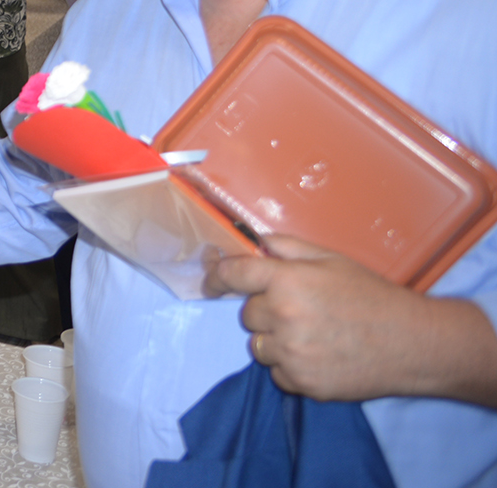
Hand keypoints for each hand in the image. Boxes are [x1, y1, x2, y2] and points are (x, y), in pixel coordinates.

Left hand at [204, 234, 496, 401]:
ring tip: (312, 335)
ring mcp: (292, 353)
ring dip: (275, 340)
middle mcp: (283, 316)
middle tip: (301, 310)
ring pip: (259, 346)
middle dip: (266, 310)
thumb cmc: (372, 296)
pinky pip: (277, 373)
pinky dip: (291, 366)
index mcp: (287, 280)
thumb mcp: (330, 259)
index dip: (217, 277)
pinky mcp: (303, 383)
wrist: (413, 343)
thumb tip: (251, 242)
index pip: (233, 275)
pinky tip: (320, 356)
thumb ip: (286, 247)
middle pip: (247, 315)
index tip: (211, 283)